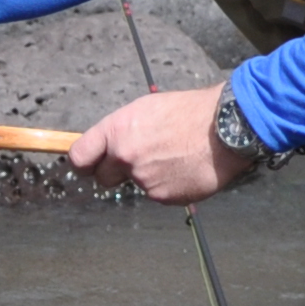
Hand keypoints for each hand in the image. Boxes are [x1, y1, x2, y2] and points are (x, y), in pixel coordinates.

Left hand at [71, 83, 245, 203]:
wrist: (225, 128)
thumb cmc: (188, 112)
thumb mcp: (146, 109)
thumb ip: (121, 131)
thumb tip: (108, 148)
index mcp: (117, 130)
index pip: (79, 157)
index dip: (84, 163)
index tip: (89, 165)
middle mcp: (124, 157)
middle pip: (103, 178)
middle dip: (115, 172)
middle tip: (139, 159)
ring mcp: (143, 179)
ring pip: (135, 184)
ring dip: (148, 176)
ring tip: (174, 156)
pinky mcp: (162, 196)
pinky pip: (158, 193)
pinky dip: (168, 185)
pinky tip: (184, 168)